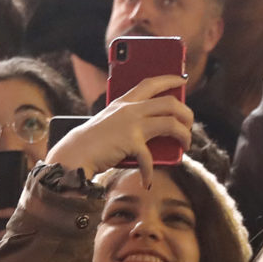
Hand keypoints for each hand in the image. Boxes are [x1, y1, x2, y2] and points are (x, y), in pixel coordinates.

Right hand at [46, 75, 193, 182]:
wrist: (74, 154)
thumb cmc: (92, 142)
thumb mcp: (111, 123)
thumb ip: (130, 121)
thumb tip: (157, 130)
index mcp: (124, 101)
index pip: (151, 82)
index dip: (169, 79)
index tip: (181, 80)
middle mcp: (130, 109)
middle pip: (170, 102)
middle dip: (186, 113)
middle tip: (189, 124)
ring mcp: (131, 124)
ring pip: (171, 123)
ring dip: (184, 135)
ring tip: (186, 145)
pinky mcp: (130, 142)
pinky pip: (150, 158)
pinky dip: (150, 173)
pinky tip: (147, 182)